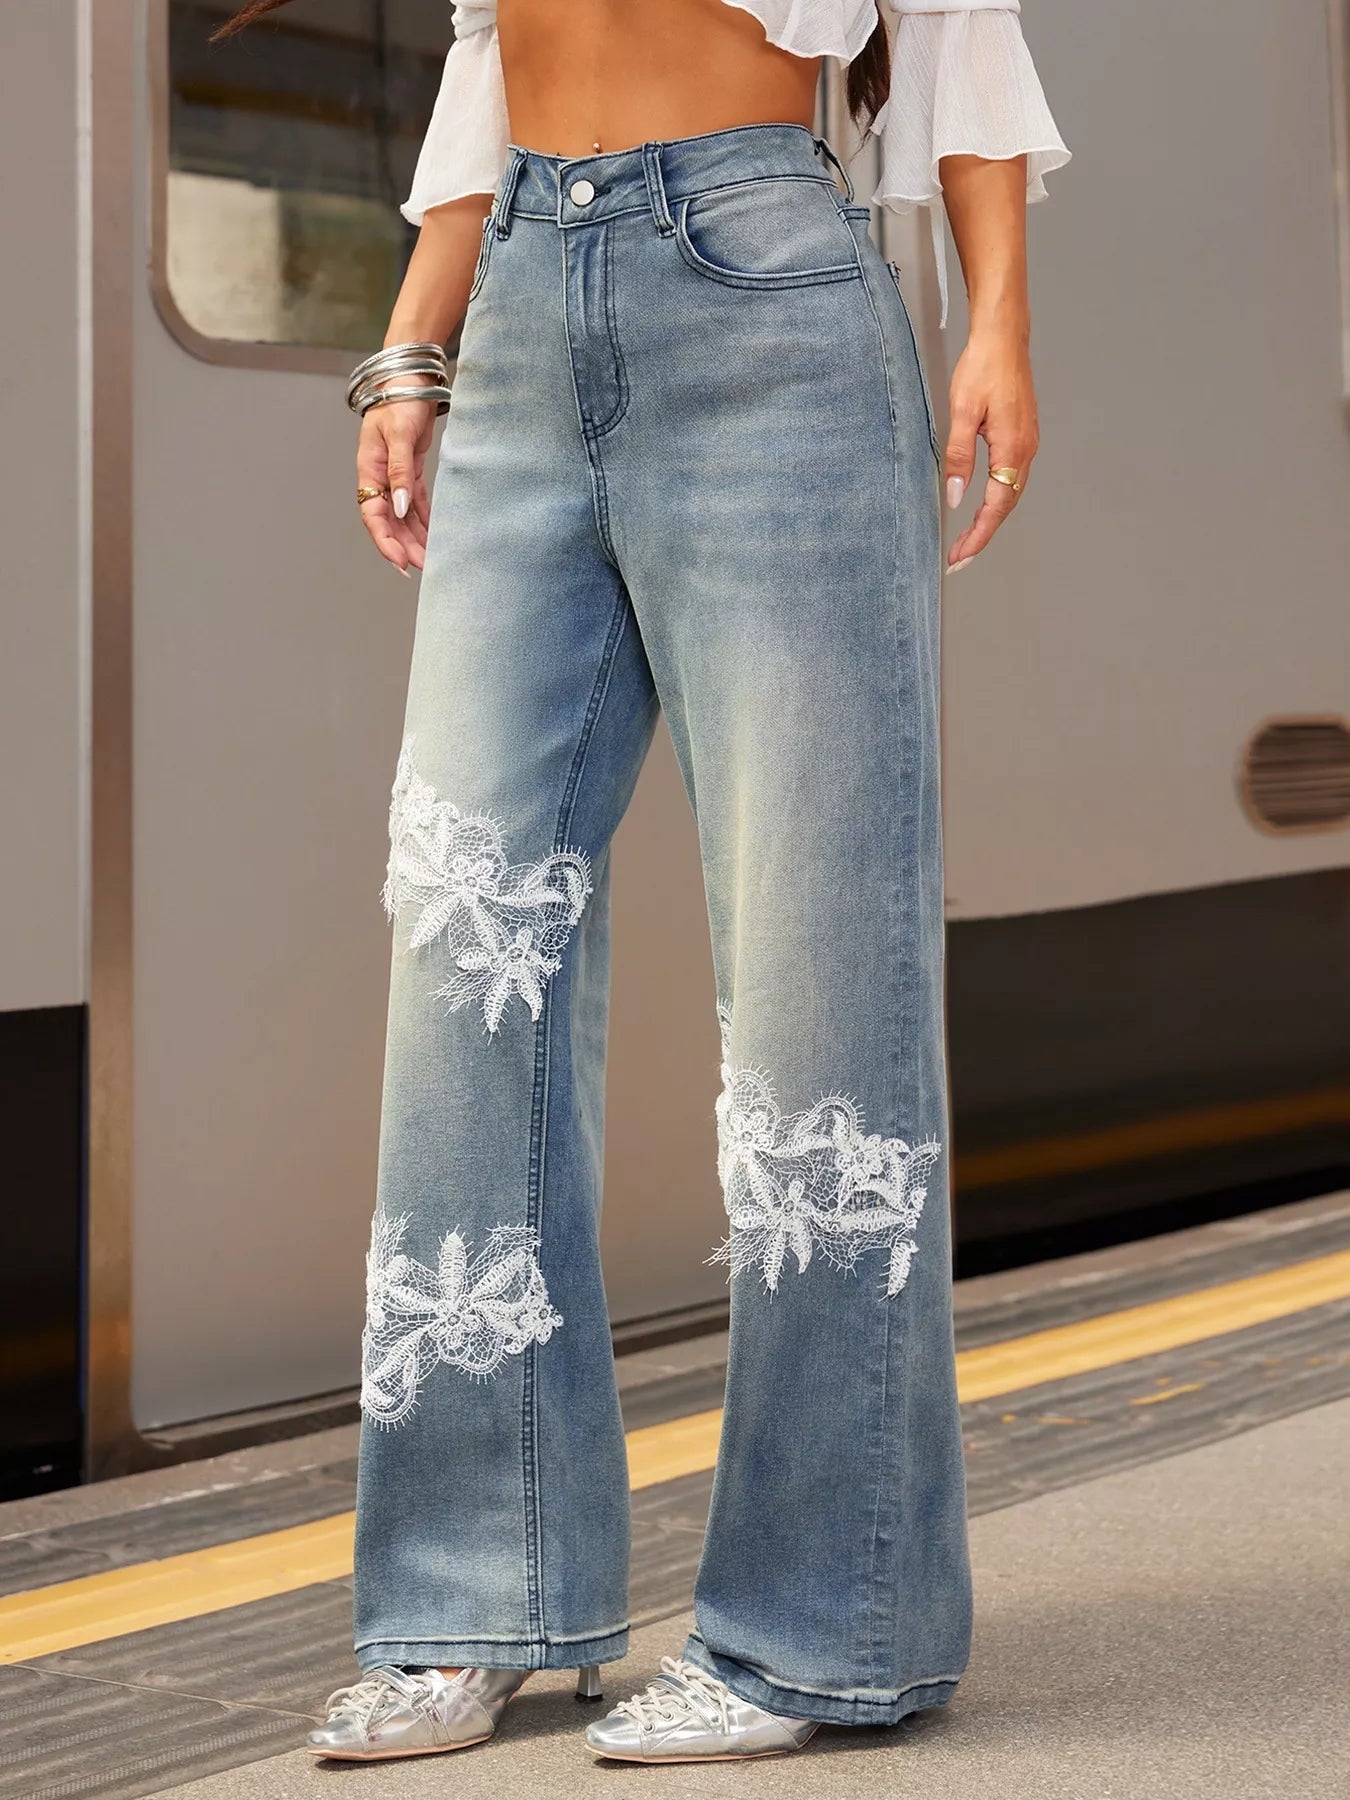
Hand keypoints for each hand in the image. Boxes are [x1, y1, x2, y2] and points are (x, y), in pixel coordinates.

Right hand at [356, 391, 436, 574]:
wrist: (410, 379)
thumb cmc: (399, 401)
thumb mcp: (399, 436)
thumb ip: (400, 473)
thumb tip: (399, 508)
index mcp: (369, 470)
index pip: (373, 515)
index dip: (385, 541)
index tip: (401, 561)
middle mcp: (379, 477)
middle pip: (389, 521)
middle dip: (405, 546)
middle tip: (424, 567)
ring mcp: (395, 475)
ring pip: (403, 515)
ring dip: (415, 537)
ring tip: (431, 558)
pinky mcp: (411, 470)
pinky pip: (416, 503)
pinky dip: (424, 520)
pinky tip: (434, 535)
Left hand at [942, 325, 1038, 572]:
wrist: (1003, 338)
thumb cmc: (982, 368)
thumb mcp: (961, 412)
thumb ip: (959, 457)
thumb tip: (956, 496)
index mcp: (1013, 448)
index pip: (996, 507)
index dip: (978, 536)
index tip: (960, 557)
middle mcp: (1026, 450)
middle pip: (1006, 507)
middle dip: (982, 536)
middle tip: (958, 558)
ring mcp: (1028, 444)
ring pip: (1011, 494)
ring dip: (989, 521)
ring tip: (967, 541)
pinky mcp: (1023, 436)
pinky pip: (1012, 479)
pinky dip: (997, 500)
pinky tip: (983, 507)